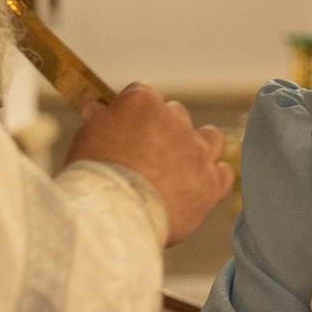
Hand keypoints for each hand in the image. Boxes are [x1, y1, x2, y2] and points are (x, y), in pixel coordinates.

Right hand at [63, 84, 232, 245]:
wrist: (112, 217)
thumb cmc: (92, 179)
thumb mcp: (86, 140)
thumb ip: (100, 123)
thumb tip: (98, 111)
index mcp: (142, 103)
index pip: (145, 94)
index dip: (135, 113)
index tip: (127, 127)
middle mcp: (175, 120)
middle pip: (176, 115)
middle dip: (164, 132)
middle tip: (147, 157)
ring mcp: (197, 151)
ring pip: (210, 137)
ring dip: (198, 148)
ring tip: (181, 168)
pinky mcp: (211, 183)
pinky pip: (224, 173)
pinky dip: (213, 178)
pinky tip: (198, 187)